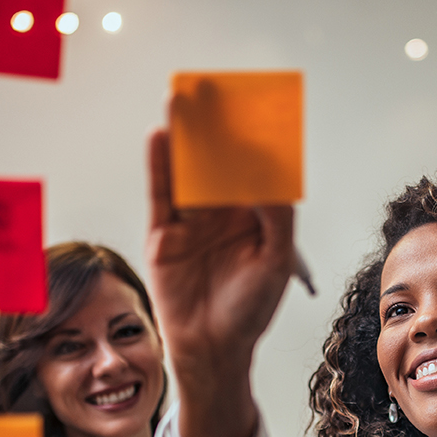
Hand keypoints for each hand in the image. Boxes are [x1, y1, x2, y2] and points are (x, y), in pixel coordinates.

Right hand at [145, 128, 294, 436]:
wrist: (213, 348)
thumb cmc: (250, 310)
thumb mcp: (275, 262)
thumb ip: (277, 217)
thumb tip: (265, 175)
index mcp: (255, 217)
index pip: (254, 169)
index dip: (254, 138)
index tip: (256, 106)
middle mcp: (222, 214)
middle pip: (218, 161)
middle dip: (216, 126)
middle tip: (215, 88)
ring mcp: (192, 222)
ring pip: (188, 171)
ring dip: (185, 136)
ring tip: (183, 99)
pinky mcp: (164, 234)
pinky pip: (161, 193)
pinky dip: (160, 165)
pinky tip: (161, 136)